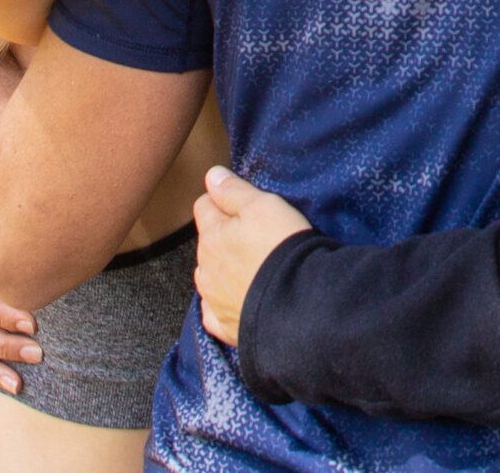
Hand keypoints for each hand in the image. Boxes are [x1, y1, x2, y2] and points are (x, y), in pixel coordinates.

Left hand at [194, 167, 316, 348]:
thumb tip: (211, 175)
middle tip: (253, 234)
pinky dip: (223, 303)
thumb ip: (234, 190)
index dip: (221, 199)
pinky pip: (215, 311)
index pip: (203, 206)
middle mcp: (205, 267)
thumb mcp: (264, 206)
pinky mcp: (224, 324)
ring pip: (209, 275)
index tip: (241, 201)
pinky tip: (239, 298)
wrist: (296, 302)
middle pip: (206, 242)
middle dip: (222, 236)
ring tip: (251, 266)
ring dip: (222, 268)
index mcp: (212, 235)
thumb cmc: (281, 247)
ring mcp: (212, 298)